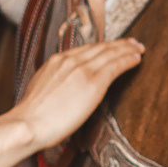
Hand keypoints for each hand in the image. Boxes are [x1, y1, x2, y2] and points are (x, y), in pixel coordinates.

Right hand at [8, 39, 145, 149]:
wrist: (28, 124)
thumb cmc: (32, 117)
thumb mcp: (40, 91)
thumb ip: (54, 85)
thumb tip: (62, 90)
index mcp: (56, 61)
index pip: (84, 50)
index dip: (100, 47)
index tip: (110, 46)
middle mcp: (69, 60)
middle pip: (99, 47)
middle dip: (117, 44)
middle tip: (131, 42)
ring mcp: (81, 69)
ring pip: (109, 53)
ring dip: (126, 49)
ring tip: (138, 48)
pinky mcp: (93, 81)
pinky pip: (115, 65)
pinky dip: (127, 60)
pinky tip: (136, 59)